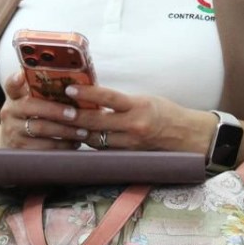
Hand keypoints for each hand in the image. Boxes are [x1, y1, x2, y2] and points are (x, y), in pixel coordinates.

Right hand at [0, 71, 86, 148]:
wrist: (13, 143)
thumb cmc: (30, 117)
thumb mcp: (30, 102)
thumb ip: (43, 91)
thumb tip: (73, 80)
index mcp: (14, 97)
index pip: (11, 84)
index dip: (16, 80)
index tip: (22, 76)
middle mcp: (10, 112)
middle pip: (31, 106)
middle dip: (55, 110)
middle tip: (75, 113)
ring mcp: (13, 131)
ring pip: (40, 128)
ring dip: (64, 130)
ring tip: (82, 131)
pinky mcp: (20, 149)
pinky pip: (43, 147)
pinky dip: (62, 146)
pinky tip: (74, 143)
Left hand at [61, 83, 215, 154]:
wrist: (187, 136)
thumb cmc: (165, 112)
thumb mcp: (145, 99)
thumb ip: (121, 101)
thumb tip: (94, 96)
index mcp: (138, 106)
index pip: (108, 97)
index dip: (87, 93)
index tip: (69, 89)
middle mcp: (134, 126)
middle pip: (97, 122)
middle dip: (74, 117)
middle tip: (56, 110)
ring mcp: (131, 144)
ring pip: (97, 139)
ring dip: (78, 132)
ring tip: (60, 124)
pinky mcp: (129, 156)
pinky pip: (105, 150)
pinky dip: (92, 143)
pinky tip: (80, 138)